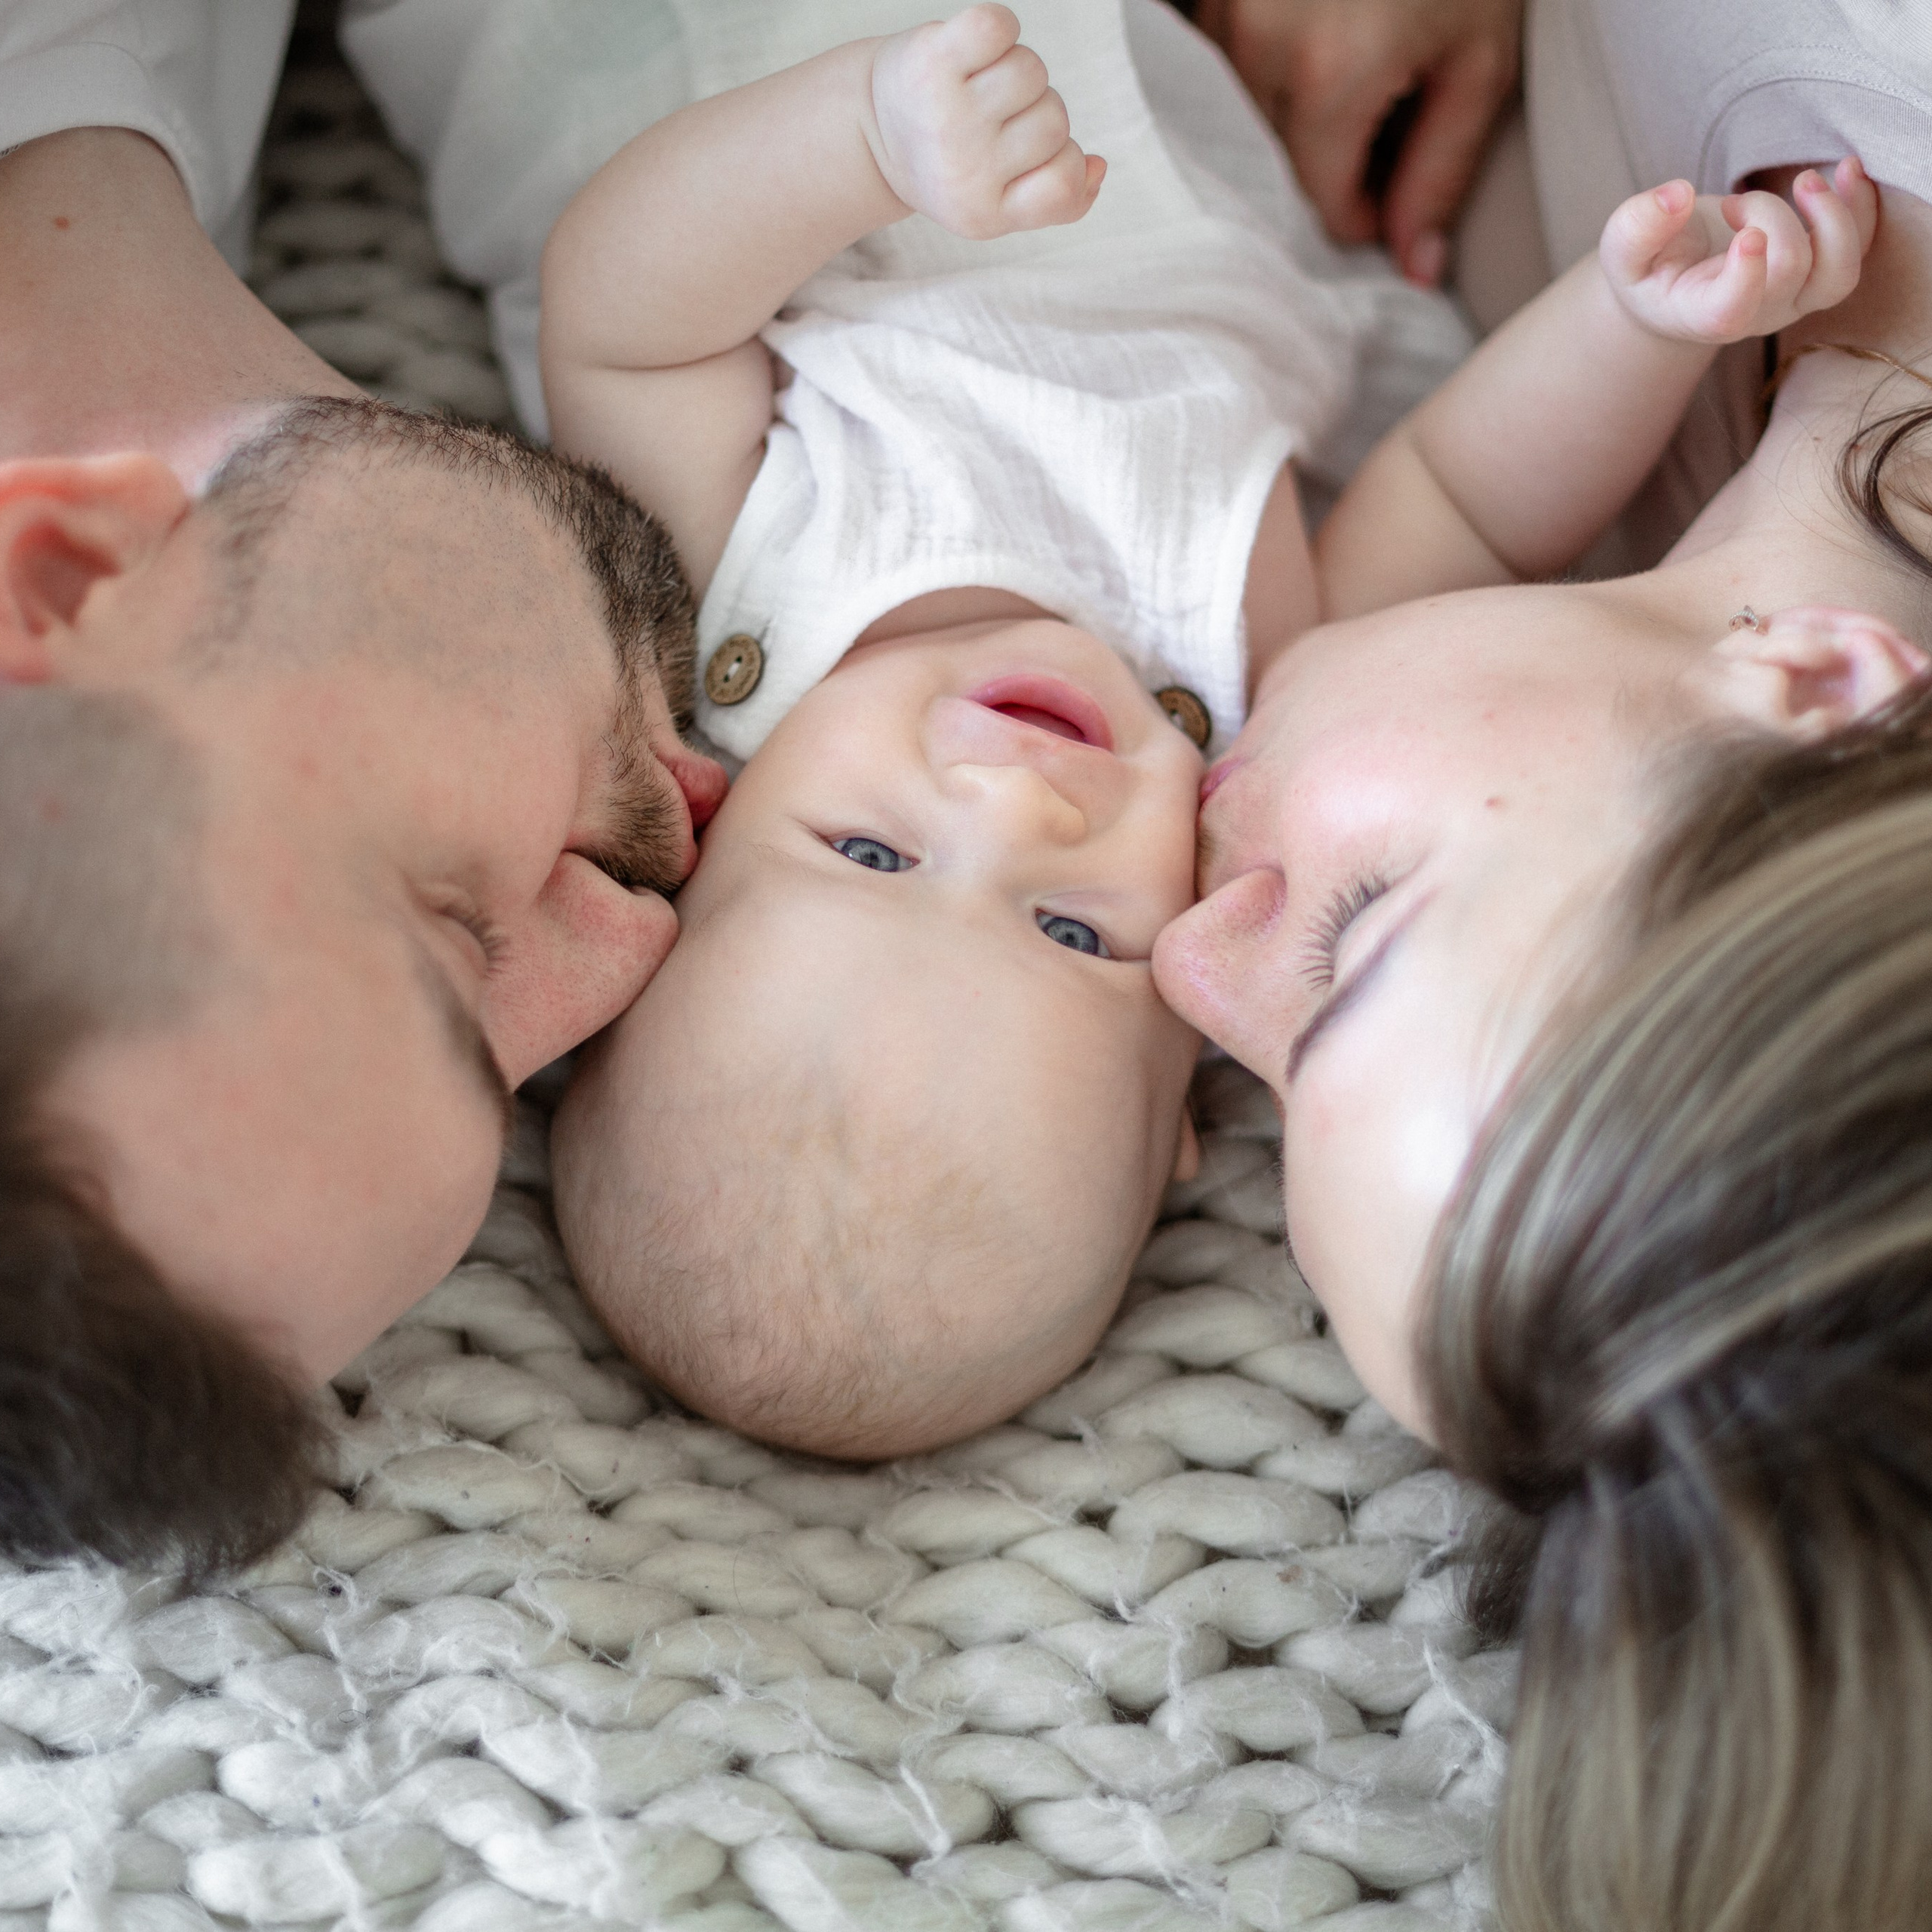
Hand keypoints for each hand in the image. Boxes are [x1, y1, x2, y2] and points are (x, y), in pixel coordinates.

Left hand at [865, 4, 1104, 240]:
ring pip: (1033, 73)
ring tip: (980, 87)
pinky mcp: (933, 58)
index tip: (1024, 163)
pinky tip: (976, 51)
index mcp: (982, 213)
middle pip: (1055, 121)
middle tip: (993, 121)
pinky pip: (998, 25)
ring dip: (1016, 72)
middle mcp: (963, 168)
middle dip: (1035, 114)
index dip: (1062, 163)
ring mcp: (947, 112)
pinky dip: (997, 28)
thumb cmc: (952, 166)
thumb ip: (1058, 201)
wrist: (874, 131)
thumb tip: (1098, 167)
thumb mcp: (1001, 206)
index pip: (1065, 181)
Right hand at [1192, 0, 1520, 283]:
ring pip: (1250, 119)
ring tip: (1350, 48)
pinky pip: (1224, 66)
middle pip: (1285, 165)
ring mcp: (1222, 13)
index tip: (1398, 172)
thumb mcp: (1480, 61)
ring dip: (1297, 107)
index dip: (1371, 206)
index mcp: (1331, 77)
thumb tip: (1415, 267)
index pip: (1328, 206)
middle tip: (1386, 99)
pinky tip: (1310, 28)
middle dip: (1336, 154)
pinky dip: (1266, 64)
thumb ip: (1442, 173)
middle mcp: (1258, 49)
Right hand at [1601, 161, 1879, 343]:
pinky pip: (1859, 249)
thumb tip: (1678, 195)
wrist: (1676, 281)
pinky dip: (1862, 206)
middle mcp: (1755, 315)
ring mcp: (1792, 300)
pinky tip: (1847, 170)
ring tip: (1805, 181)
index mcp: (1701, 315)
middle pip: (1789, 269)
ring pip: (1838, 273)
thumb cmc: (1648, 265)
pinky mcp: (1817, 274)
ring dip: (1834, 217)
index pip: (1732, 312)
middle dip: (1769, 215)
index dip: (1747, 276)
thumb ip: (1638, 226)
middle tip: (1734, 204)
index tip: (1746, 234)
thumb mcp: (1622, 248)